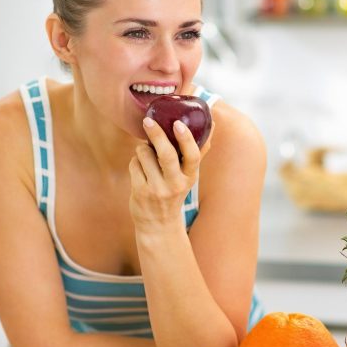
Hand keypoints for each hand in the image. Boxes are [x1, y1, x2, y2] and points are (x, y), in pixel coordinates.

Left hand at [128, 116, 213, 232]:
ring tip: (146, 154)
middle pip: (166, 154)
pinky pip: (134, 164)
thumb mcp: (189, 176)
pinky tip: (140, 168)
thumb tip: (212, 124)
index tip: (177, 124)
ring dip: (142, 148)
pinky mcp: (140, 192)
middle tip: (148, 121)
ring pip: (145, 154)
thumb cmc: (174, 192)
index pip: (192, 156)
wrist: (158, 224)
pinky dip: (135, 161)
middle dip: (156, 134)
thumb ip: (198, 151)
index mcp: (190, 177)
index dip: (186, 138)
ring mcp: (157, 189)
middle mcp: (175, 184)